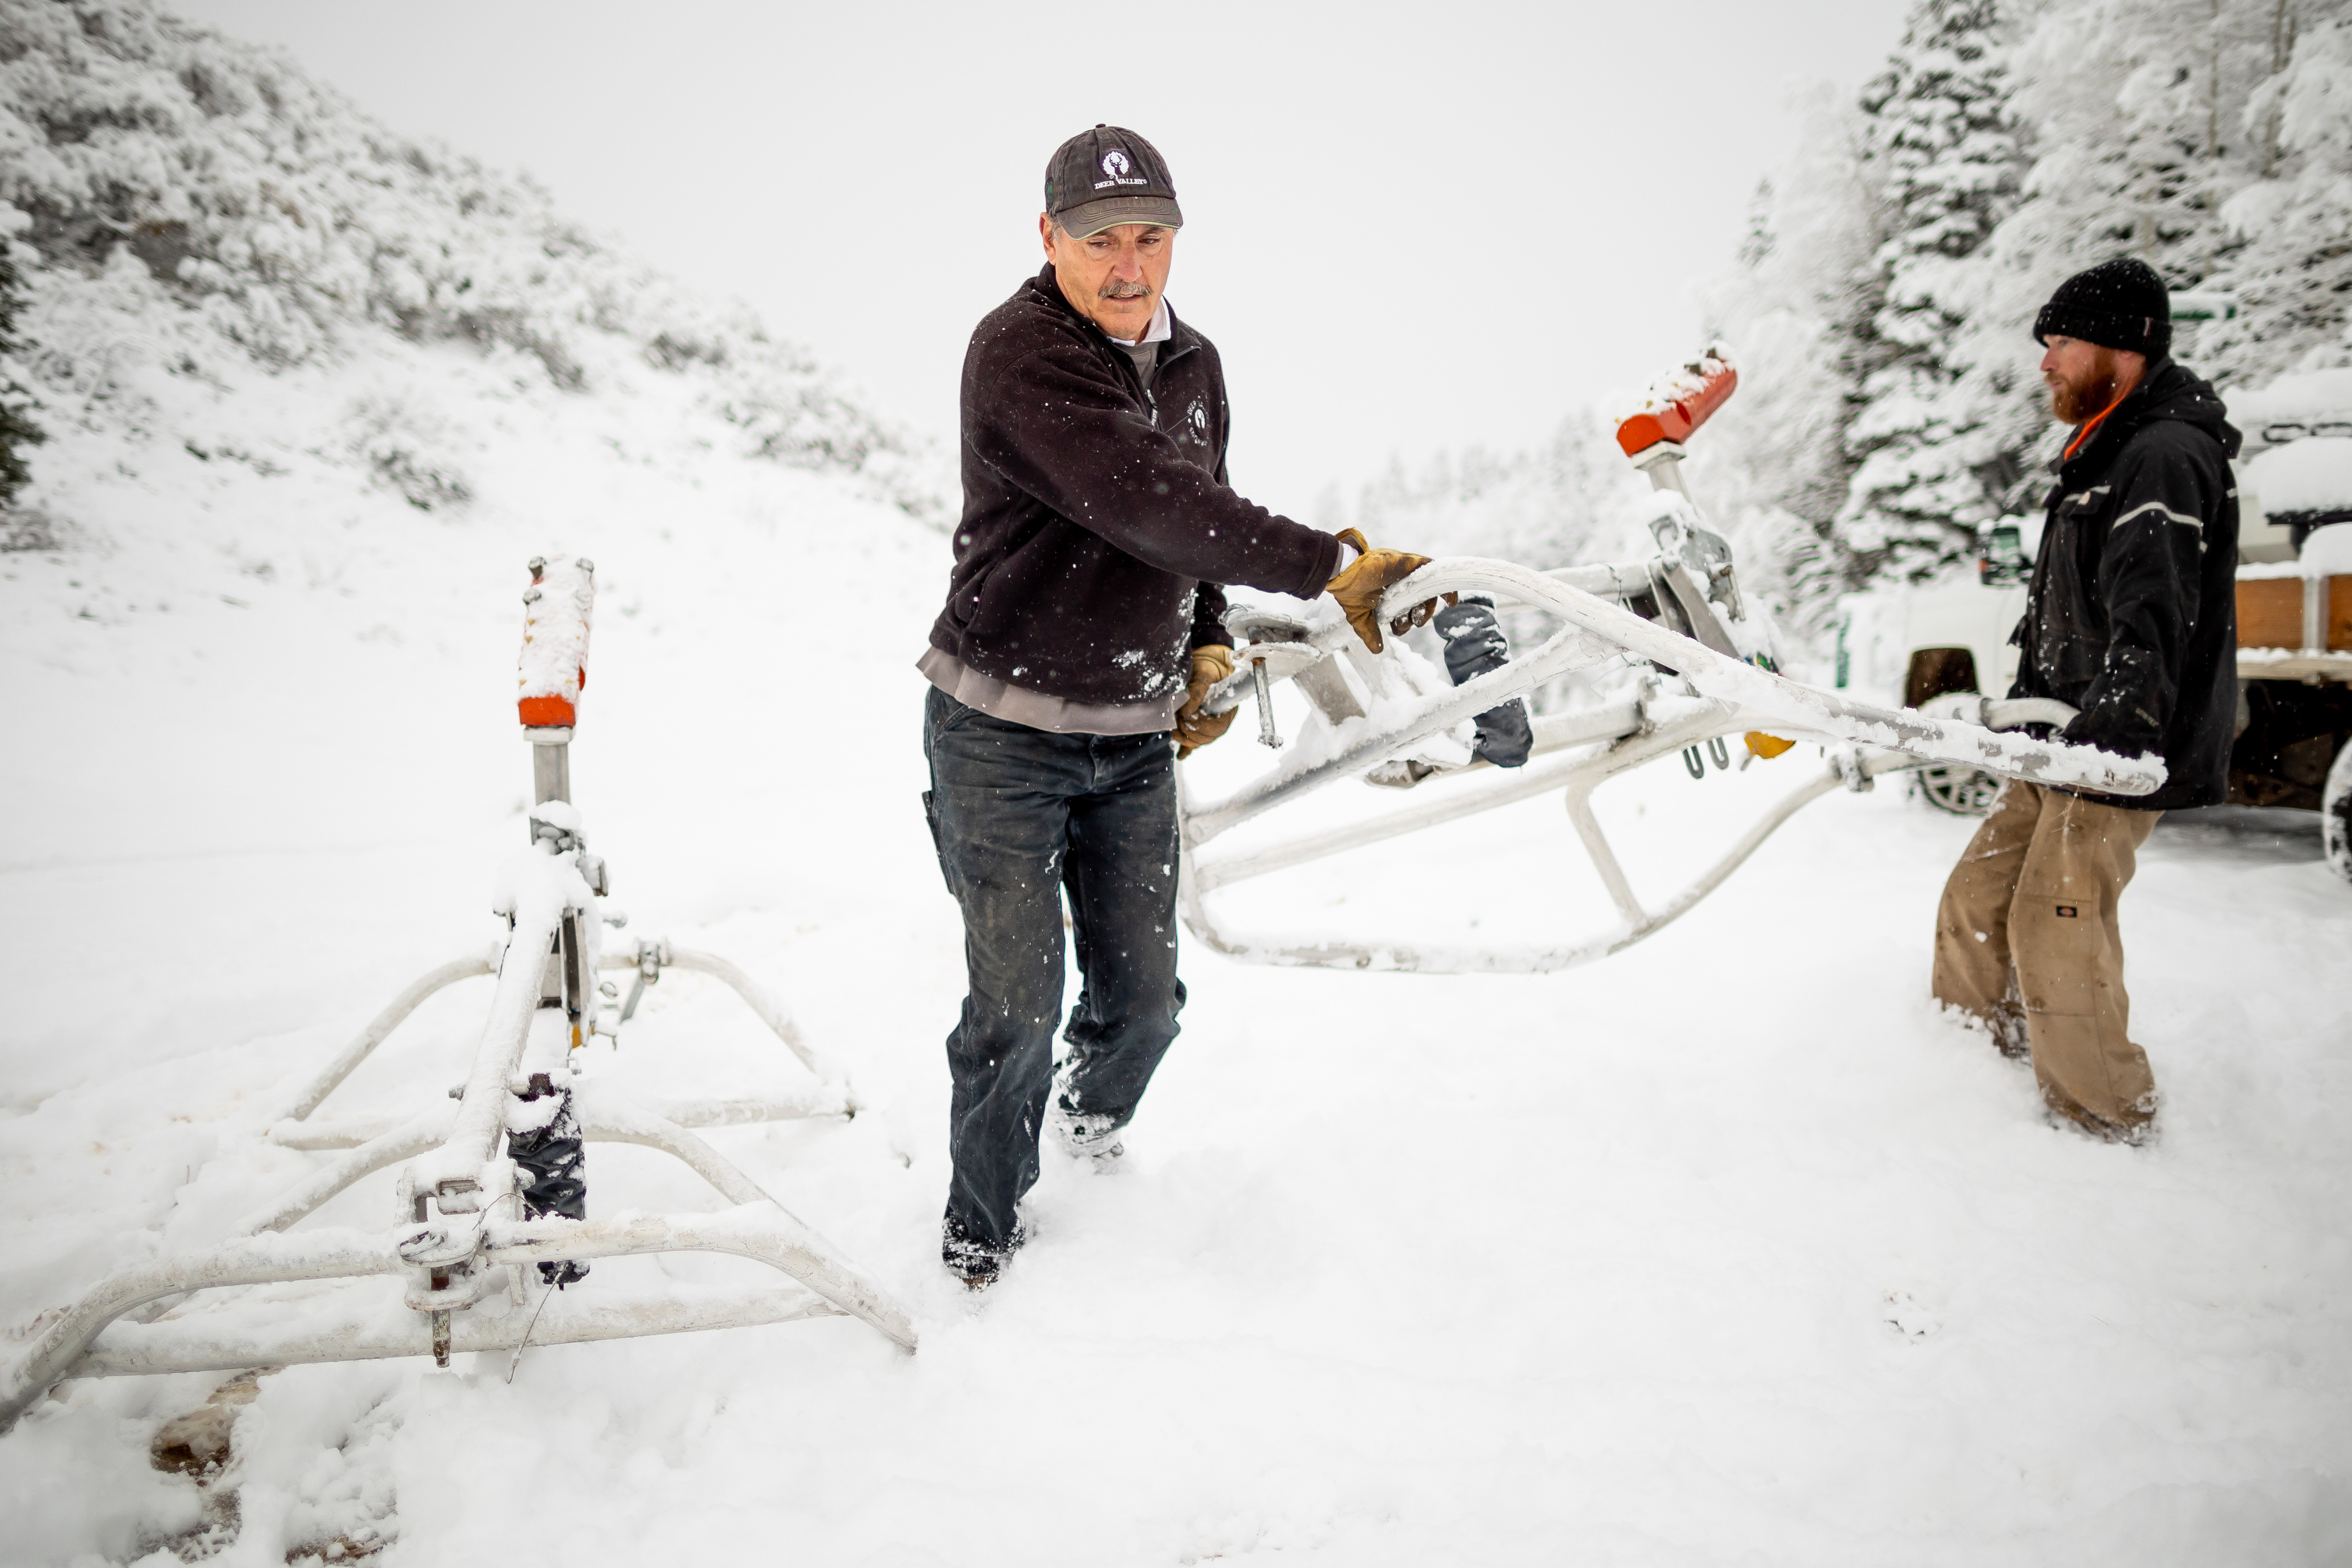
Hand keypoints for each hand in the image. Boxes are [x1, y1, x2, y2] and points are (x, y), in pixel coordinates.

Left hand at [1175, 645, 1236, 758]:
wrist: (1203, 666)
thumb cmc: (1206, 668)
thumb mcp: (1202, 676)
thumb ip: (1197, 692)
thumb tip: (1187, 712)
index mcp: (1227, 708)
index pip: (1218, 727)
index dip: (1201, 726)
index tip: (1187, 717)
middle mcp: (1220, 719)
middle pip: (1208, 737)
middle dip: (1190, 731)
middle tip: (1178, 720)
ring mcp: (1209, 724)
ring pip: (1200, 741)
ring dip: (1186, 739)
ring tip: (1174, 731)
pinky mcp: (1198, 726)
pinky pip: (1194, 742)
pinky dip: (1186, 749)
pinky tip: (1180, 755)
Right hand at [1325, 528, 1449, 653]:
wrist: (1345, 571)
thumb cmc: (1349, 589)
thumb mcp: (1360, 617)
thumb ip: (1369, 632)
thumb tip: (1377, 650)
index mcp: (1389, 595)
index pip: (1407, 609)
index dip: (1407, 620)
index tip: (1400, 627)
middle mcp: (1401, 585)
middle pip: (1420, 603)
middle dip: (1419, 617)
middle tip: (1411, 623)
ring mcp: (1408, 574)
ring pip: (1428, 592)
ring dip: (1428, 608)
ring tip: (1417, 616)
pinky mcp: (1414, 564)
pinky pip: (1436, 574)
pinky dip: (1446, 588)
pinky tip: (1451, 601)